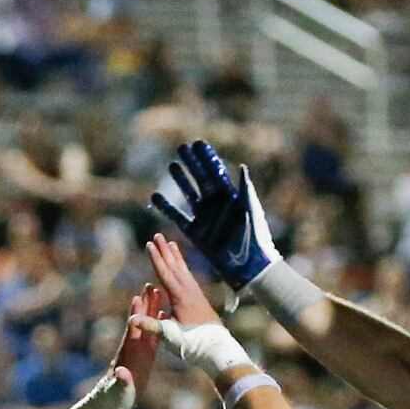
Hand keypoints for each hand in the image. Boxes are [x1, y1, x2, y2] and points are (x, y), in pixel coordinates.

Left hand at [107, 287, 161, 407]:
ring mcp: (137, 356)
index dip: (135, 316)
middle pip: (140, 324)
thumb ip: (121, 382)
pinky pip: (152, 342)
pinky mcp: (143, 362)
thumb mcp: (118, 394)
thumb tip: (121, 372)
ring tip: (158, 294)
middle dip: (145, 306)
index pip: (132, 332)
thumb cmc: (111, 403)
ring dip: (152, 312)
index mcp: (127, 358)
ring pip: (147, 329)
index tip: (138, 297)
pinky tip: (163, 320)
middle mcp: (132, 353)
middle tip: (151, 286)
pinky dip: (157, 329)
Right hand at [132, 237, 249, 380]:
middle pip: (174, 266)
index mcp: (179, 297)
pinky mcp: (200, 300)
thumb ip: (150, 326)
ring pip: (183, 270)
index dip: (156, 258)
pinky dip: (184, 269)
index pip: (164, 273)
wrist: (215, 348)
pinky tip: (182, 270)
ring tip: (172, 244)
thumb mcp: (169, 336)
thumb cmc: (191, 344)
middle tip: (158, 235)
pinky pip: (189, 278)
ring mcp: (196, 294)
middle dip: (165, 250)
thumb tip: (132, 320)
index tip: (149, 244)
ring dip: (176, 257)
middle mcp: (189, 291)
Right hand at [151, 140, 279, 290]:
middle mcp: (216, 204)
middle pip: (200, 179)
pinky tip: (155, 196)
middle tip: (182, 148)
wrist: (248, 265)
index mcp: (230, 196)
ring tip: (172, 165)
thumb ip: (245, 189)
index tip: (197, 143)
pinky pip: (177, 217)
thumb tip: (242, 167)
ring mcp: (204, 218)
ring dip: (181, 180)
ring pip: (189, 194)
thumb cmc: (254, 237)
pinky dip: (166, 207)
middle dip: (192, 163)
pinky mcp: (195, 233)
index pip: (215, 172)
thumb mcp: (251, 210)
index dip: (206, 158)